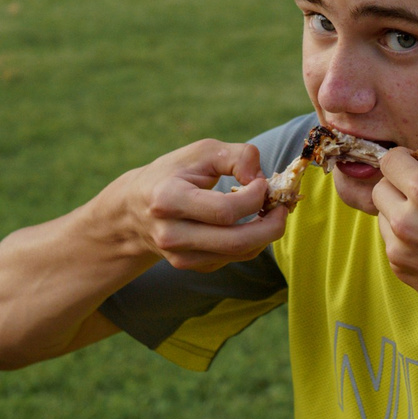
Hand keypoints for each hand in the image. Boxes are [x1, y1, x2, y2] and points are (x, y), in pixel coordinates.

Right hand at [109, 139, 287, 270]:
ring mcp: (179, 256)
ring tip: (271, 211)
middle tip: (282, 207)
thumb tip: (262, 180)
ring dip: (265, 234)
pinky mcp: (191, 266)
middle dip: (271, 226)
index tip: (263, 183)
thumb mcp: (201, 152)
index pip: (224, 210)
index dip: (254, 197)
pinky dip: (252, 241)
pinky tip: (252, 223)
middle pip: (235, 241)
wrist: (135, 209)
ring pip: (239, 254)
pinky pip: (233, 258)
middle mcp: (171, 234)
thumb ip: (237, 156)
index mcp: (168, 200)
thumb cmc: (173, 173)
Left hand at [367, 147, 417, 327]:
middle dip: (397, 185)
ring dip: (399, 212)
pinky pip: (391, 241)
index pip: (390, 160)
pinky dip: (404, 237)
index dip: (403, 159)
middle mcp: (405, 218)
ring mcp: (398, 247)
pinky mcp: (398, 268)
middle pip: (379, 188)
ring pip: (382, 216)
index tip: (414, 164)